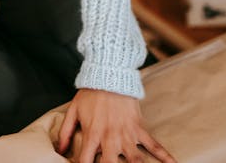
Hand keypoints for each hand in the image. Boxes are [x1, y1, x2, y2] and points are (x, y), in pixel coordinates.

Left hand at [56, 88, 177, 162]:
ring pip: (134, 161)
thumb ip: (66, 131)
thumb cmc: (90, 93)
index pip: (85, 162)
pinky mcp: (139, 128)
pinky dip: (165, 157)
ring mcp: (127, 134)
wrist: (109, 72)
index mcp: (92, 134)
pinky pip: (154, 145)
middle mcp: (110, 138)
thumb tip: (59, 151)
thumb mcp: (74, 110)